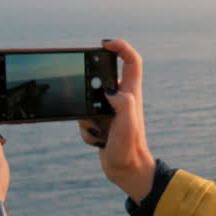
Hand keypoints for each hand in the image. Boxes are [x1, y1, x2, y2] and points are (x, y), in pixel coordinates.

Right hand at [79, 39, 155, 201]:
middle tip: (91, 109)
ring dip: (86, 117)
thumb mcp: (127, 125)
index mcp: (131, 94)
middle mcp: (121, 99)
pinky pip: (83, 117)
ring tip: (99, 132)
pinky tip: (98, 140)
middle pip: (102, 79)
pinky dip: (86, 130)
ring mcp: (109, 111)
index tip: (104, 44)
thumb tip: (110, 90)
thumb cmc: (130, 149)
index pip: (131, 61)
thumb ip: (123, 104)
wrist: (125, 171)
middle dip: (90, 90)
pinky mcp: (100, 122)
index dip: (121, 47)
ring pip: (87, 100)